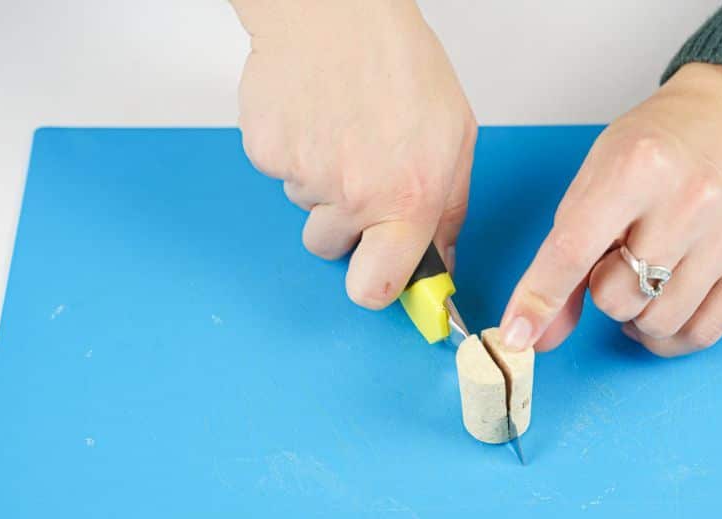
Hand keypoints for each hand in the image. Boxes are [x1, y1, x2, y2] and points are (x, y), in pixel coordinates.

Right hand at [233, 0, 475, 307]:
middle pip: (328, 248)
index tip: (378, 275)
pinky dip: (293, 150)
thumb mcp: (455, 140)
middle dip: (341, 224)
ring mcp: (305, 176)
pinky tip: (314, 115)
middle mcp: (354, 196)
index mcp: (408, 201)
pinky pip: (278, 172)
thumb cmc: (400, 64)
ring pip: (304, 208)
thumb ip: (447, 210)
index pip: (377, 288)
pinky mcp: (266, 151)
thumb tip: (439, 261)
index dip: (374, 286)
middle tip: (359, 173)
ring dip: (318, 182)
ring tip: (340, 130)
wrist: (337, 11)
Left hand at [499, 64, 721, 356]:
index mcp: (637, 166)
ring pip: (658, 324)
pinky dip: (670, 335)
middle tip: (618, 258)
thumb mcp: (591, 187)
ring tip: (644, 275)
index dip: (539, 299)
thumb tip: (532, 335)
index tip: (516, 335)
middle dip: (604, 291)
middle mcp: (691, 198)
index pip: (573, 250)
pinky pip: (700, 335)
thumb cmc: (648, 156)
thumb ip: (559, 262)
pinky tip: (664, 302)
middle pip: (617, 298)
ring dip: (637, 315)